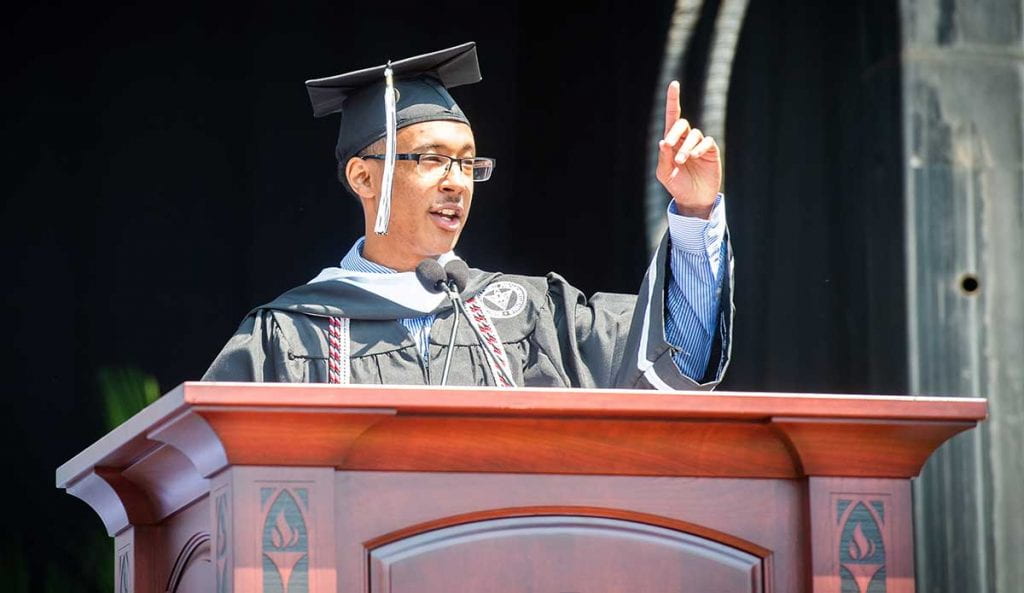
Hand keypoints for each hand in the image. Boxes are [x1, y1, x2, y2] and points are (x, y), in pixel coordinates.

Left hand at [656, 81, 721, 218]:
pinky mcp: (711, 151)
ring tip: (683, 161)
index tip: (674, 84)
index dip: (673, 100)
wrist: (693, 199)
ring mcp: (699, 144)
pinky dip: (699, 148)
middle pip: (682, 123)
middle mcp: (685, 139)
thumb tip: (663, 141)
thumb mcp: (665, 173)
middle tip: (670, 146)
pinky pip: (706, 142)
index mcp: (672, 142)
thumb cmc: (676, 185)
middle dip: (675, 132)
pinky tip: (694, 157)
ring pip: (694, 135)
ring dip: (686, 146)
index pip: (672, 117)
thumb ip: (664, 158)